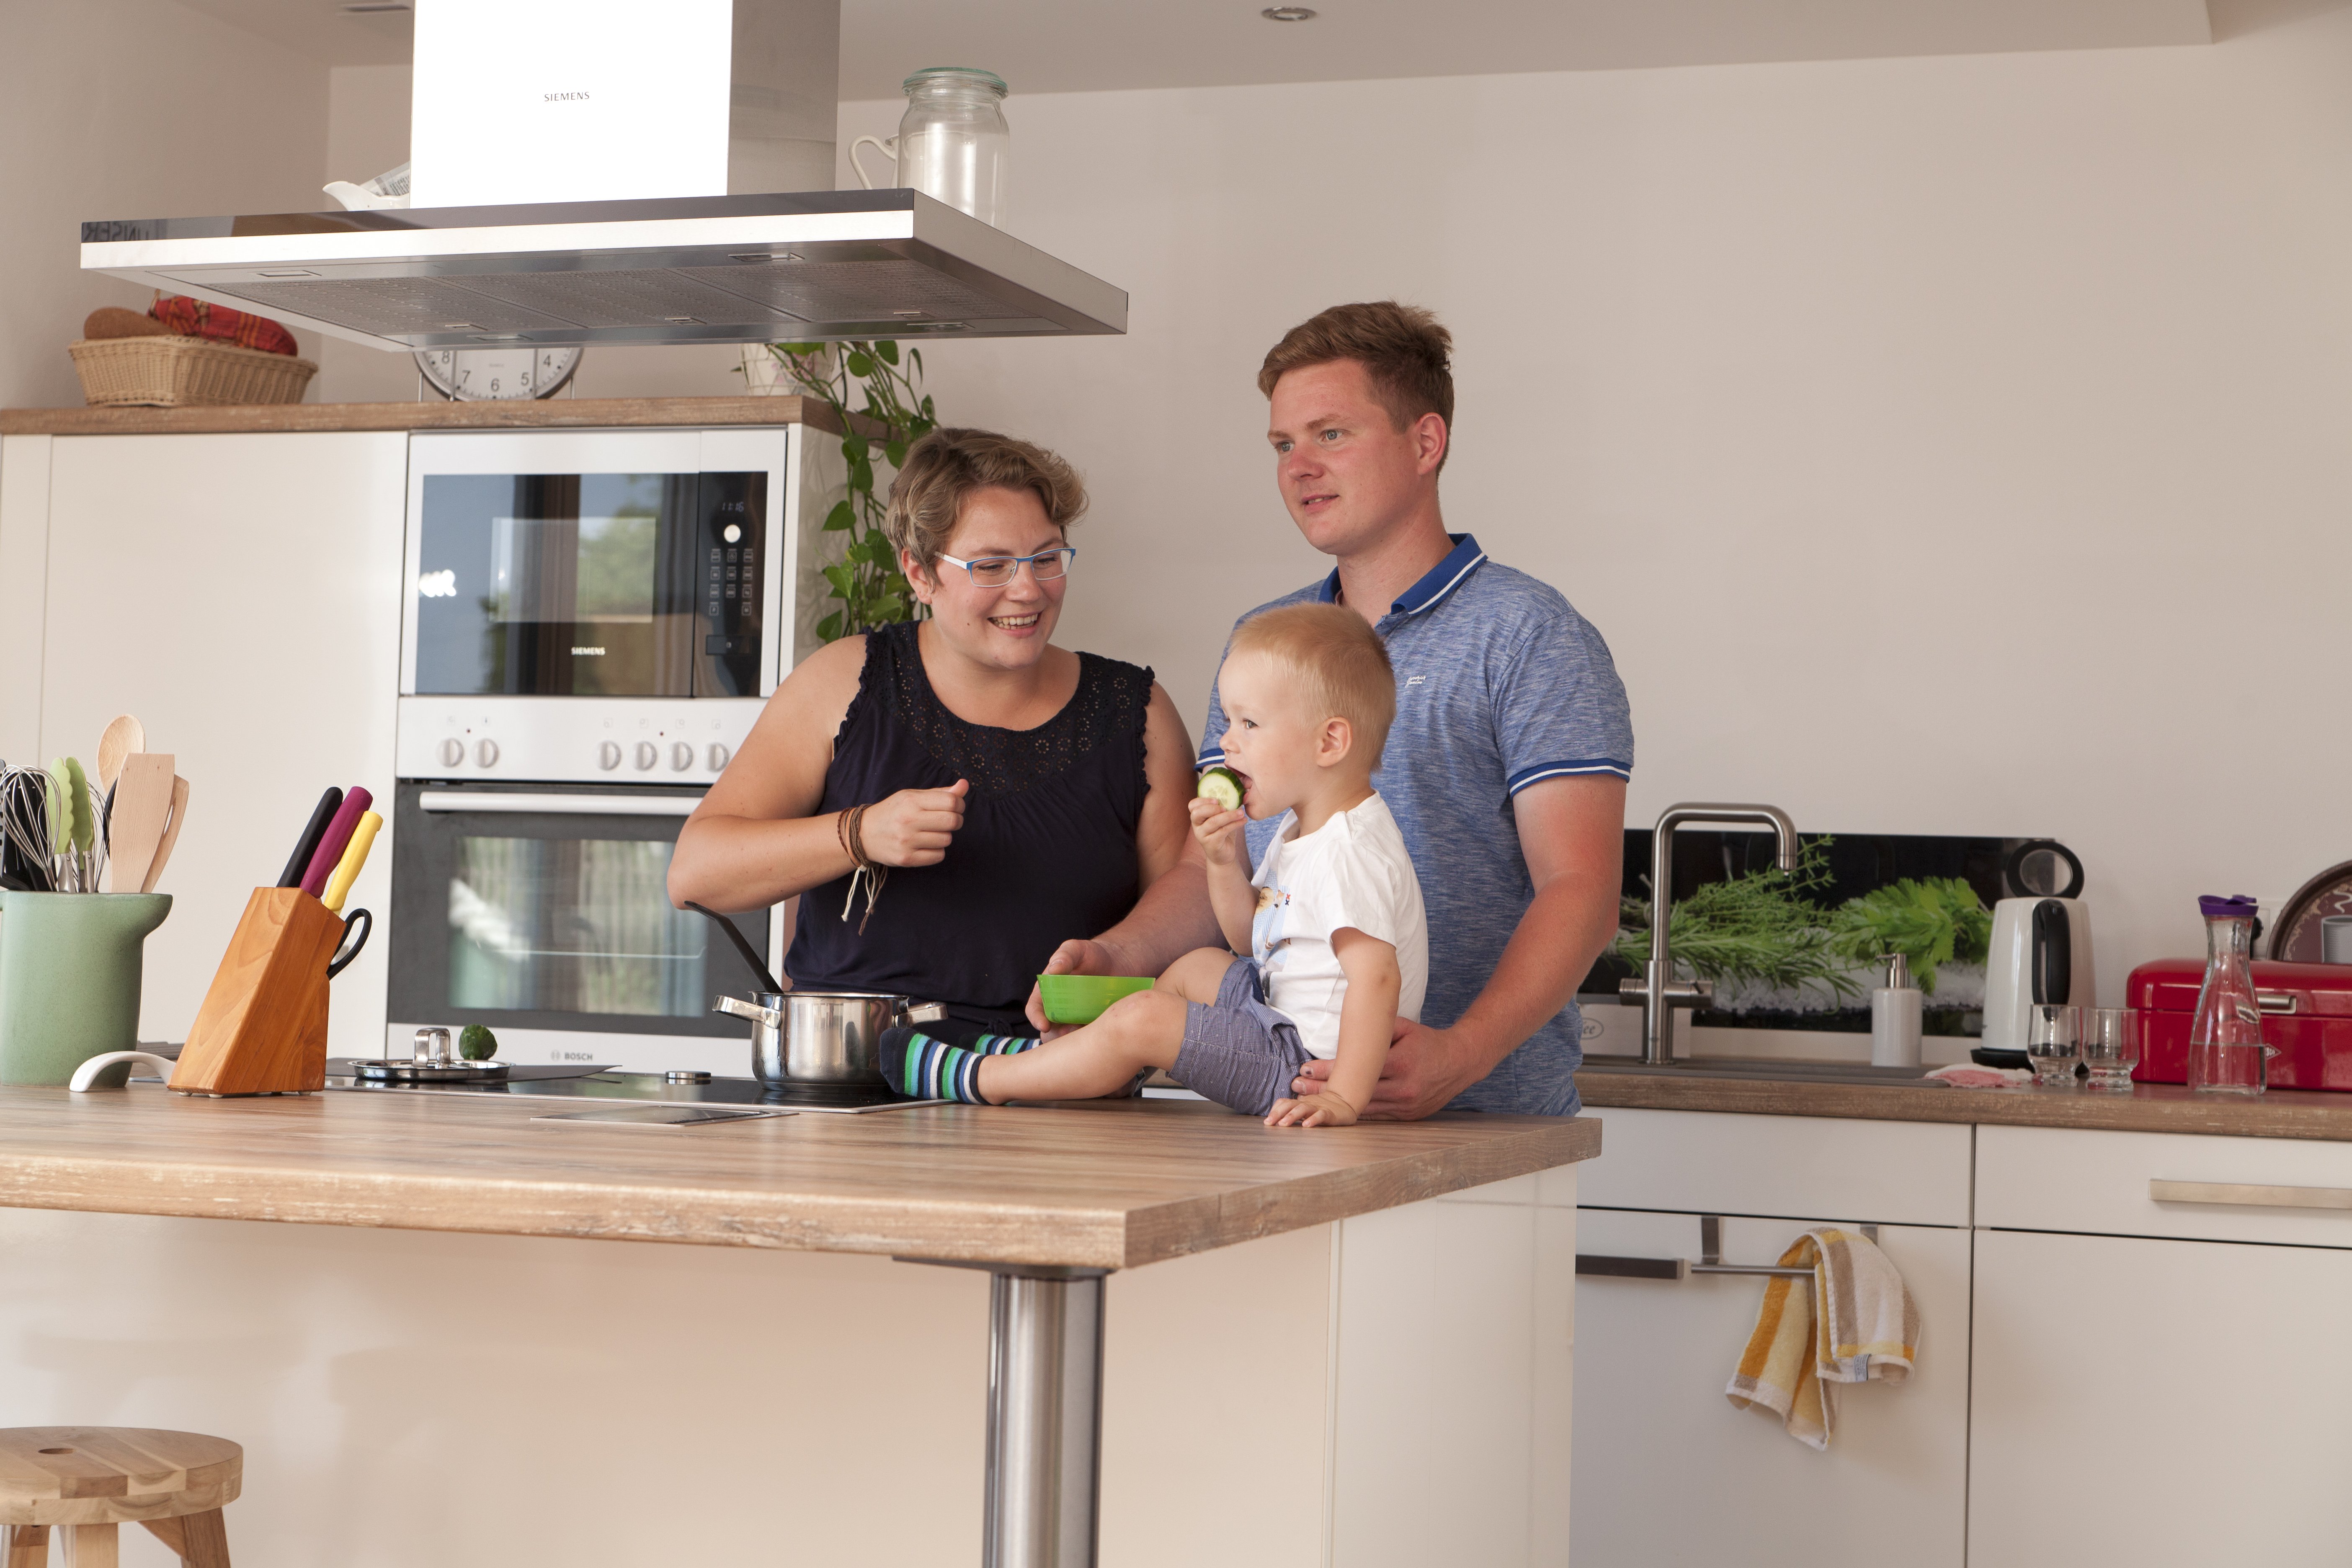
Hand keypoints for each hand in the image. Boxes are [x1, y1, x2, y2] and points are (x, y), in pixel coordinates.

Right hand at [857, 779, 967, 867]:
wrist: (863, 834)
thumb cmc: (893, 812)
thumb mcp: (912, 796)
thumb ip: (940, 793)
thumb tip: (964, 785)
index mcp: (911, 801)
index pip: (951, 801)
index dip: (959, 804)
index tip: (954, 807)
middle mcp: (908, 820)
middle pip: (952, 821)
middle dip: (956, 820)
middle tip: (947, 821)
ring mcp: (906, 841)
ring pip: (947, 840)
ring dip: (944, 836)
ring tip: (930, 833)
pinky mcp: (906, 859)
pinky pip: (938, 856)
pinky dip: (936, 851)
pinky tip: (925, 845)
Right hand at [1025, 937, 1122, 1033]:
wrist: (1117, 963)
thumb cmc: (1091, 955)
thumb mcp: (1077, 949)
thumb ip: (1065, 956)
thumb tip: (1054, 969)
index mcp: (1046, 992)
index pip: (1034, 1009)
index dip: (1036, 1019)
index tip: (1044, 1025)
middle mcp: (1058, 1009)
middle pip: (1049, 1030)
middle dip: (1056, 1035)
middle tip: (1069, 1032)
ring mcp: (1075, 1020)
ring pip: (1067, 1039)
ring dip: (1073, 1040)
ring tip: (1086, 1031)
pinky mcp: (1091, 1026)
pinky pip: (1088, 1039)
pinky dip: (1092, 1039)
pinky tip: (1101, 1032)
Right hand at [1186, 795, 1248, 869]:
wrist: (1223, 855)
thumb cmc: (1222, 833)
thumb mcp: (1222, 819)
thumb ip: (1224, 808)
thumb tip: (1239, 793)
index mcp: (1198, 818)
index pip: (1192, 806)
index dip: (1202, 800)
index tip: (1217, 800)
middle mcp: (1197, 826)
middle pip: (1197, 813)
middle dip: (1212, 808)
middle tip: (1226, 807)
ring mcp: (1202, 836)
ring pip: (1213, 822)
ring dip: (1229, 815)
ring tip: (1241, 813)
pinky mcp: (1211, 844)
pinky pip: (1223, 831)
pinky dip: (1235, 824)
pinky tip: (1243, 821)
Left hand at [1265, 1090, 1357, 1127]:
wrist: (1345, 1102)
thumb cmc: (1322, 1108)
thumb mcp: (1305, 1109)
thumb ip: (1293, 1112)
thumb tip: (1276, 1120)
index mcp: (1300, 1103)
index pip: (1284, 1103)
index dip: (1275, 1110)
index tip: (1267, 1122)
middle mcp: (1307, 1104)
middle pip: (1290, 1105)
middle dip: (1278, 1113)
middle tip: (1269, 1122)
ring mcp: (1318, 1108)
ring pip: (1303, 1109)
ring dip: (1292, 1116)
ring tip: (1283, 1124)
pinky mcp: (1329, 1113)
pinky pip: (1320, 1115)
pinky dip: (1313, 1119)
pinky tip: (1306, 1125)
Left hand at [1289, 1018, 1484, 1119]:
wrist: (1461, 1061)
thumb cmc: (1427, 1041)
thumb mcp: (1403, 1028)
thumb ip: (1376, 1030)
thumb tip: (1345, 1030)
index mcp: (1400, 1063)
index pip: (1357, 1068)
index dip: (1329, 1070)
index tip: (1305, 1070)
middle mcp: (1402, 1088)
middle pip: (1354, 1091)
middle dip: (1322, 1090)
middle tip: (1296, 1088)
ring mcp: (1405, 1106)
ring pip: (1362, 1108)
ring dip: (1333, 1105)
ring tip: (1308, 1102)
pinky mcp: (1408, 1116)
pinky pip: (1376, 1116)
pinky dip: (1354, 1112)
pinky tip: (1333, 1110)